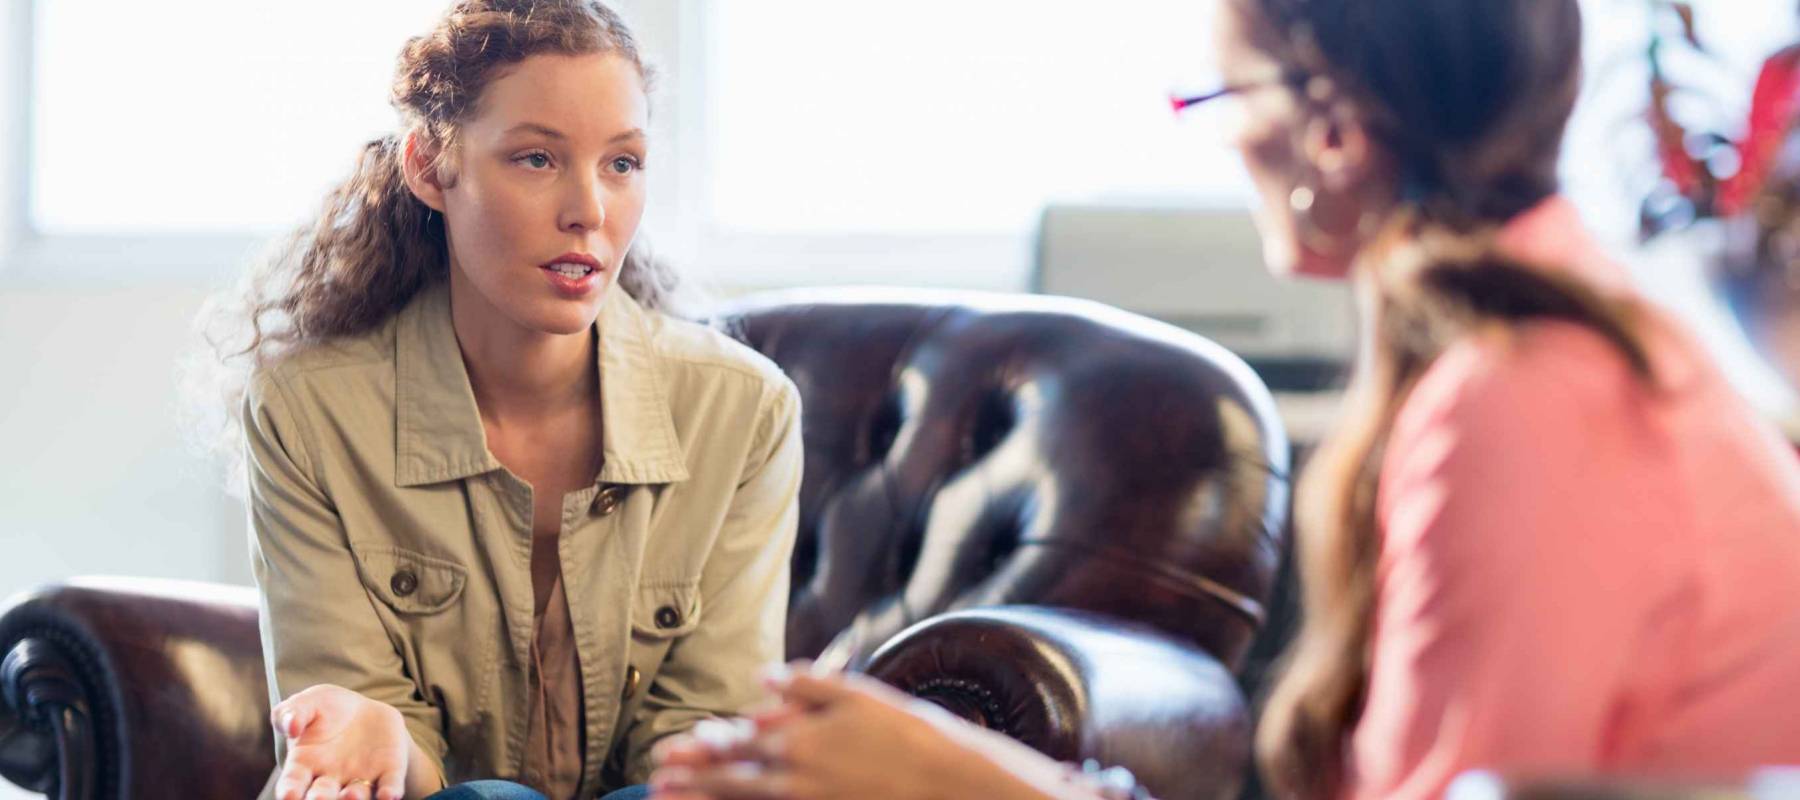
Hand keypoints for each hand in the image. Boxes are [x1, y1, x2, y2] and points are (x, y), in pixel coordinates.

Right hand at [271, 684, 410, 799]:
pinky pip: (388, 786)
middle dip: (321, 799)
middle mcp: (329, 781)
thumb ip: (293, 712)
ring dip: (354, 799)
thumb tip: (291, 726)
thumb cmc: (324, 710)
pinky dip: (389, 792)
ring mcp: (359, 779)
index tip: (288, 796)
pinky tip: (389, 796)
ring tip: (350, 796)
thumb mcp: (307, 703)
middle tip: (319, 799)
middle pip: (323, 795)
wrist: (362, 710)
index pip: (292, 784)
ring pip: (356, 795)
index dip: (289, 792)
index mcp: (303, 767)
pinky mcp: (387, 773)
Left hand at [650, 668, 965, 799]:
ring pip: (743, 799)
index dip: (703, 745)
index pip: (739, 740)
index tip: (674, 749)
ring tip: (669, 798)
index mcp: (802, 735)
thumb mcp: (860, 694)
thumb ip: (806, 684)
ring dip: (704, 799)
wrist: (950, 783)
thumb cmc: (911, 734)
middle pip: (729, 775)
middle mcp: (795, 773)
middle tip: (657, 777)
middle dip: (690, 777)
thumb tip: (763, 677)